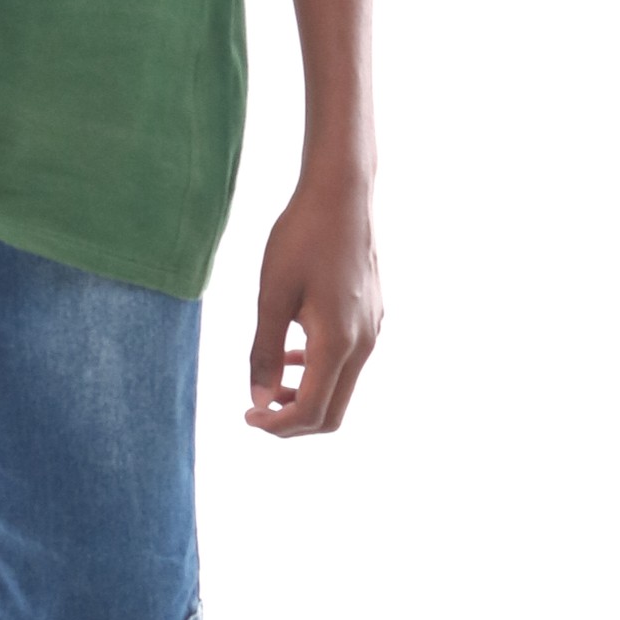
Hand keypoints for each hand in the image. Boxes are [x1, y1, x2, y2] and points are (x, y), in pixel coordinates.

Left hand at [247, 167, 381, 434]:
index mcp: (337, 342)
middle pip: (332, 413)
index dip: (277, 425)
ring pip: (341, 389)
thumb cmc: (301, 238)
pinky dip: (319, 372)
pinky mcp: (374, 318)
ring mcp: (373, 331)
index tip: (246, 416)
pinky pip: (348, 363)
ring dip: (305, 396)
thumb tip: (260, 401)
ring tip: (270, 382)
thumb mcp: (272, 296)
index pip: (311, 411)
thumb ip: (265, 353)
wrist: (341, 195)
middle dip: (292, 421)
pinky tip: (293, 352)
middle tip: (256, 410)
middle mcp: (364, 344)